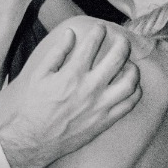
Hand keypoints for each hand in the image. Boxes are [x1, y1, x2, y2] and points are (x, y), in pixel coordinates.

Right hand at [0, 19, 141, 167]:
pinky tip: (130, 86)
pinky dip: (134, 92)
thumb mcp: (39, 75)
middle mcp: (90, 88)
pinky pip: (129, 104)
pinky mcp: (105, 121)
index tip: (100, 28)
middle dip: (122, 43)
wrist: (33, 139)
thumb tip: (71, 33)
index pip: (93, 44)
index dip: (98, 32)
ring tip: (128, 64)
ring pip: (130, 81)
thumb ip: (57, 52)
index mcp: (72, 74)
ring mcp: (100, 106)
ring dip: (132, 68)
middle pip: (118, 58)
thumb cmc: (33, 106)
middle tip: (121, 39)